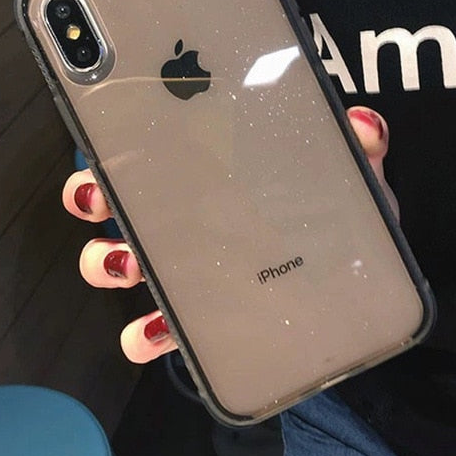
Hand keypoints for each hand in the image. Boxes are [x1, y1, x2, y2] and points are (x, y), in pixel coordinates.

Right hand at [62, 106, 396, 363]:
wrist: (350, 296)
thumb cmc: (337, 226)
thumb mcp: (350, 181)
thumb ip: (358, 149)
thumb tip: (364, 123)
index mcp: (213, 177)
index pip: (155, 148)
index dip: (118, 140)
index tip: (104, 133)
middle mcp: (184, 219)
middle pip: (115, 201)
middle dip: (91, 195)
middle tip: (100, 195)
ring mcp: (183, 270)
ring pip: (118, 261)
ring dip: (107, 259)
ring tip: (129, 260)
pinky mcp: (194, 321)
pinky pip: (152, 329)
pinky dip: (143, 332)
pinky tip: (156, 329)